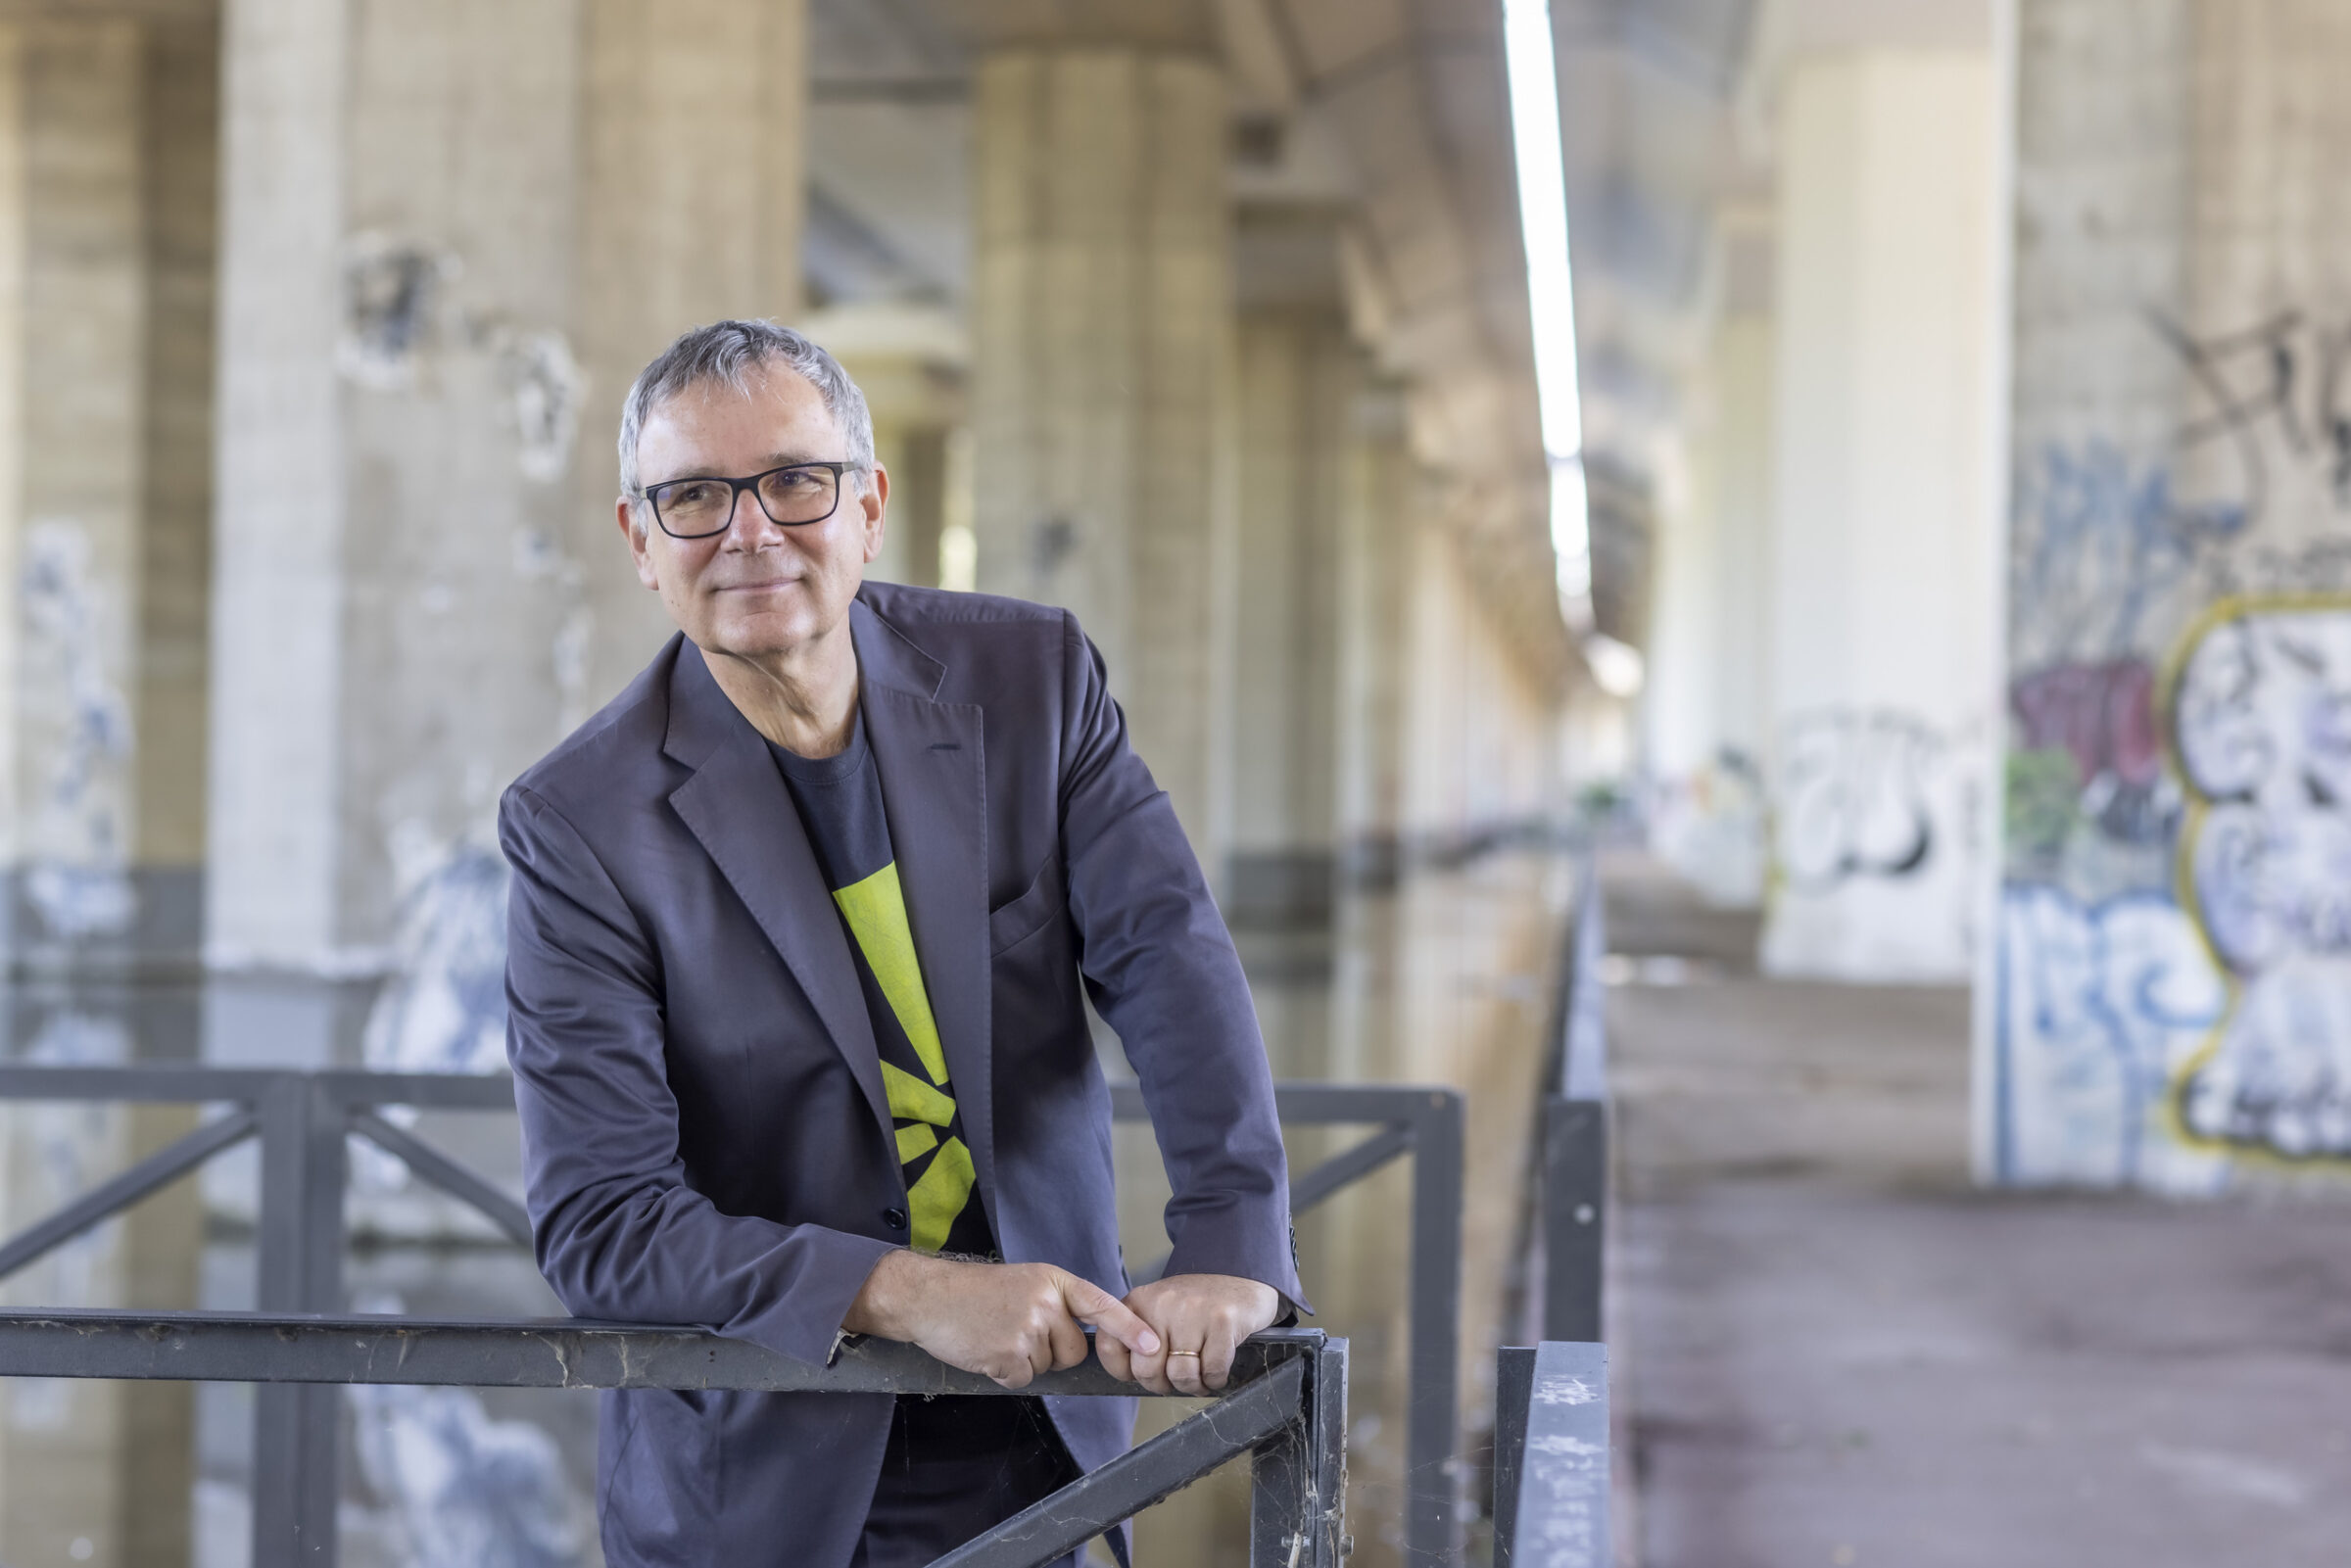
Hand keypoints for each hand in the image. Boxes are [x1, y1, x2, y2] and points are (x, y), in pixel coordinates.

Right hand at [844, 1251, 1160, 1388]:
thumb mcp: (1024, 1282)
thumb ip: (1056, 1303)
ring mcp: (1027, 1329)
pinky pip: (1023, 1380)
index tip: (1152, 1345)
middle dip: (1051, 1351)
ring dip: (1025, 1362)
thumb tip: (1084, 1338)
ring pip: (1048, 1367)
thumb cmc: (975, 1292)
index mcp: (1053, 1281)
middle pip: (1073, 1350)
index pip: (1101, 1305)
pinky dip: (1004, 1374)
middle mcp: (1045, 1302)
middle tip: (1015, 1330)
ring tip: (997, 1336)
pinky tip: (986, 1351)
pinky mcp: (1008, 1355)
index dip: (1129, 1328)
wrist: (928, 1296)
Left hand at [1098, 1273, 1279, 1395]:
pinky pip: (1212, 1372)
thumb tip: (1130, 1376)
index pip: (1109, 1346)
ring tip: (1199, 1374)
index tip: (1141, 1371)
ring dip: (1193, 1385)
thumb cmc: (1198, 1307)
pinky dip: (1216, 1379)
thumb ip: (1137, 1338)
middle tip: (1176, 1377)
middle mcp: (1162, 1302)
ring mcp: (1193, 1311)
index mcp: (1139, 1300)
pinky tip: (1217, 1368)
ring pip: (1181, 1375)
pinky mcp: (1222, 1321)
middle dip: (1163, 1385)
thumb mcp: (1159, 1312)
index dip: (1125, 1371)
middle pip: (1148, 1370)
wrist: (1243, 1281)